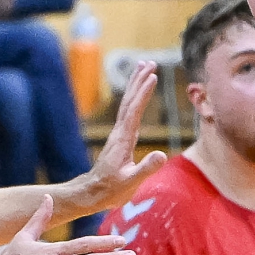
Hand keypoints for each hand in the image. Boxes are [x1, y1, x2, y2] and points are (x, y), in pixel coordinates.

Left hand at [53, 60, 169, 221]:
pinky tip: (138, 96)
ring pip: (127, 103)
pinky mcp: (120, 138)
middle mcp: (120, 132)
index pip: (134, 111)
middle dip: (139, 81)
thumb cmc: (111, 190)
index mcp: (123, 139)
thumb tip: (162, 154)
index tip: (153, 76)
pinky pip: (128, 112)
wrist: (92, 193)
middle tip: (149, 62)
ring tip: (144, 69)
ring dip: (135, 85)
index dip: (143, 93)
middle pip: (130, 100)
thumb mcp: (131, 182)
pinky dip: (134, 99)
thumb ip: (146, 169)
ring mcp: (119, 134)